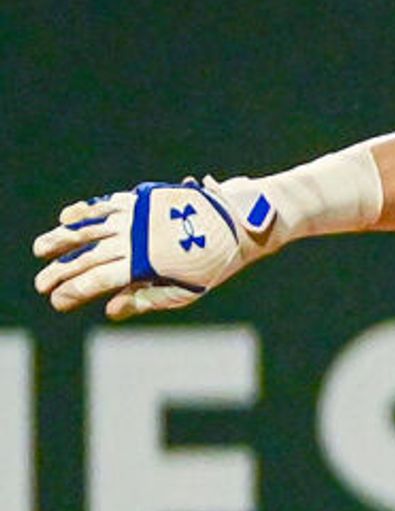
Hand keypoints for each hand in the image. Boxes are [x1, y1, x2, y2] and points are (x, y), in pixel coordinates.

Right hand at [33, 177, 268, 316]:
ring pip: (87, 228)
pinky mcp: (141, 200)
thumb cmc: (213, 263)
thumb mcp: (185, 291)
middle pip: (85, 257)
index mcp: (144, 264)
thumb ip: (145, 300)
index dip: (72, 291)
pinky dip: (83, 211)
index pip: (96, 281)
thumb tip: (109, 311)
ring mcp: (135, 217)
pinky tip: (66, 217)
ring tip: (40, 249)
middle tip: (40, 284)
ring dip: (60, 239)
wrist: (238, 223)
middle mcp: (134, 238)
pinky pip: (105, 205)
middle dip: (59, 271)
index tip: (56, 301)